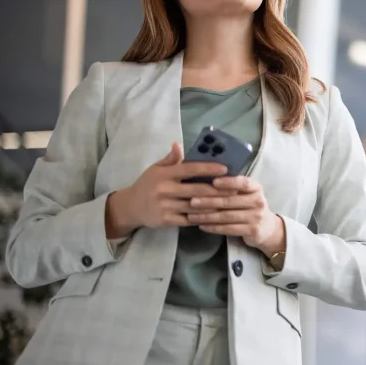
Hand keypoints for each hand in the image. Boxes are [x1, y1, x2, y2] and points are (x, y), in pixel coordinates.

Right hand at [105, 142, 231, 237]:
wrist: (129, 207)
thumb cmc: (147, 185)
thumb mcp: (155, 169)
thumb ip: (170, 159)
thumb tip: (178, 144)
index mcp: (164, 174)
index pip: (190, 169)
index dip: (209, 168)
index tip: (226, 168)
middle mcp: (164, 190)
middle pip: (197, 189)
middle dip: (218, 189)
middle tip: (235, 188)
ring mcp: (165, 206)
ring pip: (196, 206)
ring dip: (214, 204)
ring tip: (230, 202)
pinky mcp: (166, 220)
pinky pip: (190, 219)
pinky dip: (204, 217)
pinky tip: (216, 214)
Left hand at [186, 176, 285, 256]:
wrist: (267, 228)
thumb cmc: (250, 206)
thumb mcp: (247, 194)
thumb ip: (233, 187)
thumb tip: (206, 178)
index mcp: (256, 188)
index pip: (243, 183)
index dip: (228, 182)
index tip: (213, 182)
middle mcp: (258, 201)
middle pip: (230, 201)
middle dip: (209, 201)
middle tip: (192, 201)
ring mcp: (256, 217)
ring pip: (227, 216)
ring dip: (207, 216)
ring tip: (192, 216)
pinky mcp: (252, 230)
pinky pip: (229, 229)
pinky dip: (214, 228)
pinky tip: (202, 226)